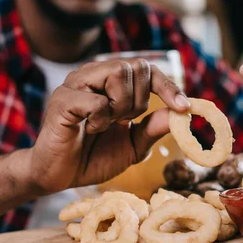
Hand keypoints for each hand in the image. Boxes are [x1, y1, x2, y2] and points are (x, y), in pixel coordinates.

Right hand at [25, 59, 189, 193]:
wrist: (58, 176)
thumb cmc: (93, 157)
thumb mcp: (133, 146)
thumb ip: (154, 128)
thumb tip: (180, 113)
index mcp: (111, 83)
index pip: (147, 68)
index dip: (168, 86)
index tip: (183, 107)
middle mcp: (94, 75)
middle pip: (136, 66)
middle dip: (140, 100)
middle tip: (123, 121)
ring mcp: (76, 83)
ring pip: (117, 73)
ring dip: (121, 106)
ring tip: (106, 124)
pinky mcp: (62, 99)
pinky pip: (97, 100)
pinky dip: (100, 119)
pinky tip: (89, 129)